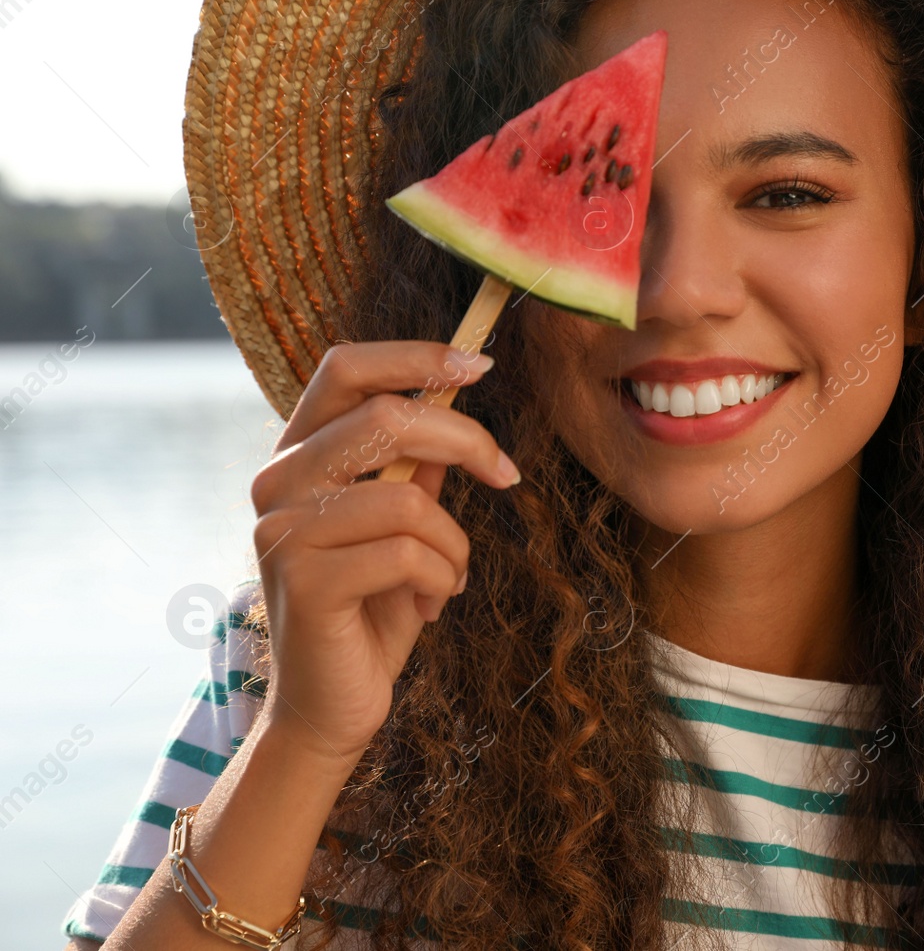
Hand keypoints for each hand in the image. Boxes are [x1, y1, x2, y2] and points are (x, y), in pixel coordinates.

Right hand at [247, 341, 518, 764]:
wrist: (333, 705)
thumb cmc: (374, 608)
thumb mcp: (405, 523)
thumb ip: (418, 464)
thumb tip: (457, 396)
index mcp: (299, 454)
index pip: (345, 367)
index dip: (415, 357)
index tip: (480, 365)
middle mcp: (277, 482)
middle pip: (386, 417)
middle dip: (467, 441)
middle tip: (507, 475)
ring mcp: (282, 530)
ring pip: (410, 497)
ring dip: (454, 543)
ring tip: (448, 577)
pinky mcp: (302, 580)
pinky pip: (409, 553)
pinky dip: (442, 580)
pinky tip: (427, 607)